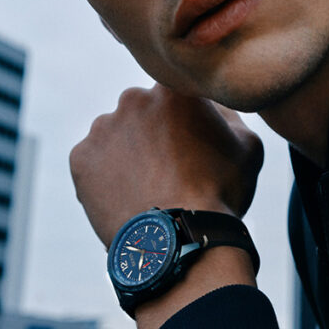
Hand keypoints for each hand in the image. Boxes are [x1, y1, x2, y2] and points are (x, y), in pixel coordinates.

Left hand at [69, 84, 263, 246]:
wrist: (179, 238)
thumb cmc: (220, 192)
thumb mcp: (248, 147)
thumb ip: (230, 115)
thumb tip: (214, 108)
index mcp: (173, 90)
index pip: (177, 98)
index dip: (186, 124)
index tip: (192, 148)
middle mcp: (133, 99)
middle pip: (143, 114)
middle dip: (154, 134)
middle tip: (170, 170)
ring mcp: (103, 128)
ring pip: (116, 137)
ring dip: (129, 154)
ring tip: (148, 188)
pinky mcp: (80, 157)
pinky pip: (94, 163)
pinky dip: (106, 177)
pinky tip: (128, 197)